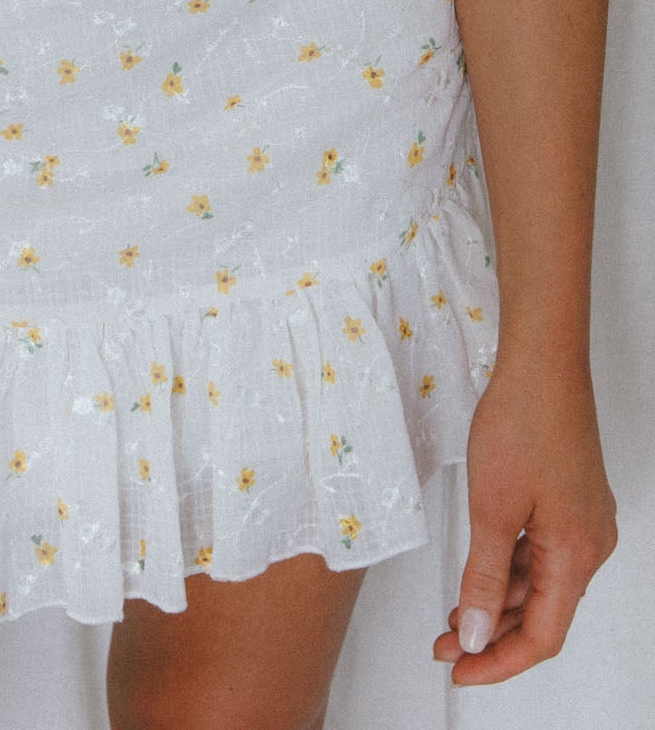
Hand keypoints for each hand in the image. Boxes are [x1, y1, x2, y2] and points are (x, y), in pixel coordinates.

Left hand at [433, 352, 616, 683]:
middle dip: (491, 633)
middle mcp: (590, 543)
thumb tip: (473, 634)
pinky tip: (478, 571)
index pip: (543, 635)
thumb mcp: (492, 508)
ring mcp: (583, 520)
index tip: (459, 671)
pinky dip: (509, 568)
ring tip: (452, 613)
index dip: (499, 661)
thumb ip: (483, 576)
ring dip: (497, 600)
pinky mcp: (569, 499)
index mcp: (578, 554)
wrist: (541, 362)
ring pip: (540, 581)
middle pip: (543, 612)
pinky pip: (541, 551)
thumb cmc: (521, 424)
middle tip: (443, 645)